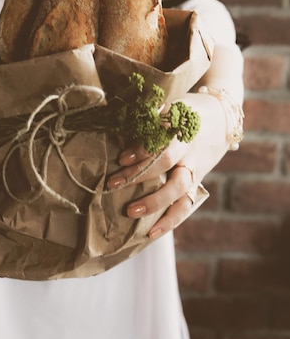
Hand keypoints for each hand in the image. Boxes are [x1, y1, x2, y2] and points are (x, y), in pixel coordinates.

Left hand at [107, 90, 229, 237]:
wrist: (224, 118)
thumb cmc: (189, 110)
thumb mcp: (174, 105)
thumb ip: (153, 117)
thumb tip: (126, 127)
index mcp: (182, 126)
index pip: (161, 138)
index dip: (142, 149)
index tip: (122, 158)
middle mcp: (189, 149)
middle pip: (167, 162)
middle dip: (139, 174)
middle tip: (113, 184)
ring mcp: (195, 168)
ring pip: (179, 189)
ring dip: (155, 202)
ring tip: (131, 212)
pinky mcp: (197, 182)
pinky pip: (186, 205)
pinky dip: (170, 221)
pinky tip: (151, 233)